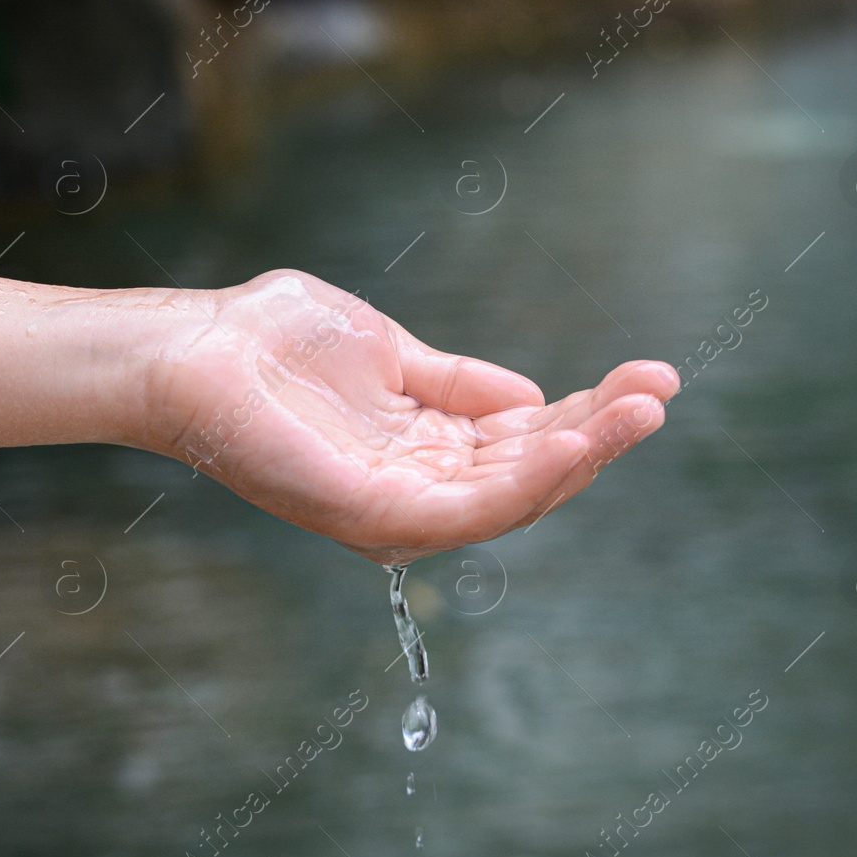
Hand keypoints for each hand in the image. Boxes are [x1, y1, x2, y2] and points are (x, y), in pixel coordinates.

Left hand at [143, 270, 678, 562]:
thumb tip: (534, 397)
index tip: (647, 377)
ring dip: (582, 458)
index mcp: (421, 449)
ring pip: (511, 497)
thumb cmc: (273, 342)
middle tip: (661, 390)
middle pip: (528, 474)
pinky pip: (465, 506)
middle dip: (601, 436)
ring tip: (640, 412)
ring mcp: (394, 507)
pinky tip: (572, 439)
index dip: (588, 414)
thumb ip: (457, 383)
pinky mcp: (370, 513)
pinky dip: (525, 479)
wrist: (195, 349)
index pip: (521, 444)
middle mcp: (415, 488)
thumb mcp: (391, 353)